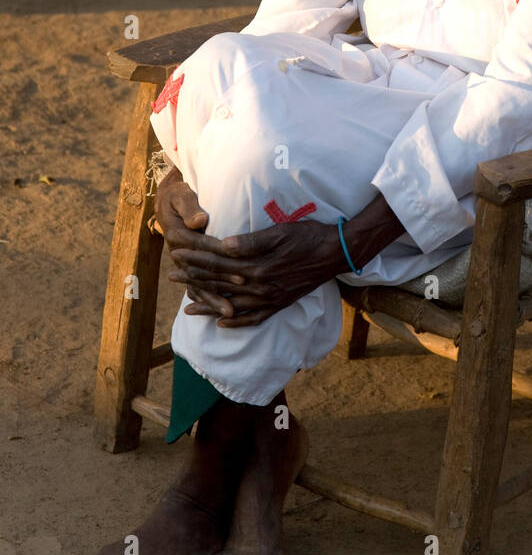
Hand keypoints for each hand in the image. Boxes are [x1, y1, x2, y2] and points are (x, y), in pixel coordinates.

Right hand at [154, 166, 244, 319]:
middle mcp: (178, 252)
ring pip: (197, 285)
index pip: (201, 246)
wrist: (167, 201)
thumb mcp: (181, 194)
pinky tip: (219, 312)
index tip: (237, 263)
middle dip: (219, 286)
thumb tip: (199, 221)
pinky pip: (196, 287)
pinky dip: (206, 299)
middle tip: (238, 294)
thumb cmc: (179, 193)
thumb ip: (190, 207)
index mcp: (177, 234)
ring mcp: (182, 263)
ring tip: (230, 312)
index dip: (219, 254)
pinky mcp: (188, 268)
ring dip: (212, 299)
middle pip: (199, 272)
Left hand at [168, 219, 344, 328]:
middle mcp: (260, 286)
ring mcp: (271, 298)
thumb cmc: (308, 236)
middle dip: (194, 279)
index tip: (177, 253)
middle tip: (171, 277)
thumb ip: (251, 242)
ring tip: (187, 308)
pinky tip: (224, 323)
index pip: (218, 263)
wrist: (337, 253)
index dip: (196, 258)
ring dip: (208, 305)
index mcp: (257, 266)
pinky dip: (238, 322)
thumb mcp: (280, 231)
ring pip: (232, 305)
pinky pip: (255, 318)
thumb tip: (223, 246)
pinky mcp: (280, 303)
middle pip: (220, 284)